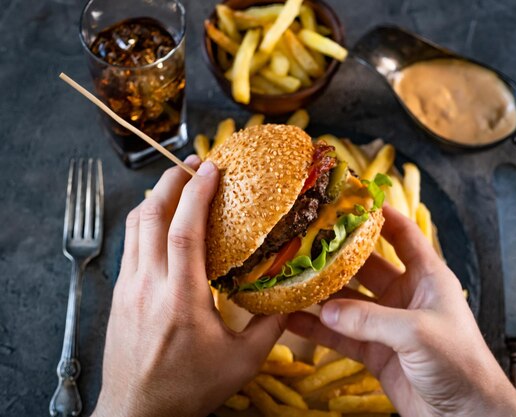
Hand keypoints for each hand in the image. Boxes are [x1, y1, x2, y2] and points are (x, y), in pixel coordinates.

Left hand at [92, 156, 285, 416]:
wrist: (137, 414)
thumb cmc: (188, 390)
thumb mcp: (241, 363)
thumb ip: (270, 328)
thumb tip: (294, 299)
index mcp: (180, 300)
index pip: (184, 232)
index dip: (197, 193)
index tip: (210, 168)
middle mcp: (148, 286)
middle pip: (150, 216)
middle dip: (171, 181)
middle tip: (192, 163)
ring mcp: (128, 289)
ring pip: (134, 226)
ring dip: (155, 197)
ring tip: (178, 183)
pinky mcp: (120, 296)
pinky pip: (129, 244)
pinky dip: (145, 221)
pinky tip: (162, 222)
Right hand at [288, 206, 515, 416]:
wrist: (465, 415)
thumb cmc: (460, 364)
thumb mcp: (417, 333)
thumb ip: (371, 320)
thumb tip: (328, 309)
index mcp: (427, 277)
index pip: (404, 235)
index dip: (381, 215)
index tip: (352, 199)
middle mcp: (405, 295)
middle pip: (365, 266)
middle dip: (338, 256)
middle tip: (306, 243)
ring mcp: (387, 324)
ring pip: (348, 302)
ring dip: (322, 294)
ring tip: (292, 280)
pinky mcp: (375, 351)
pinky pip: (341, 335)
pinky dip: (318, 328)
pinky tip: (295, 320)